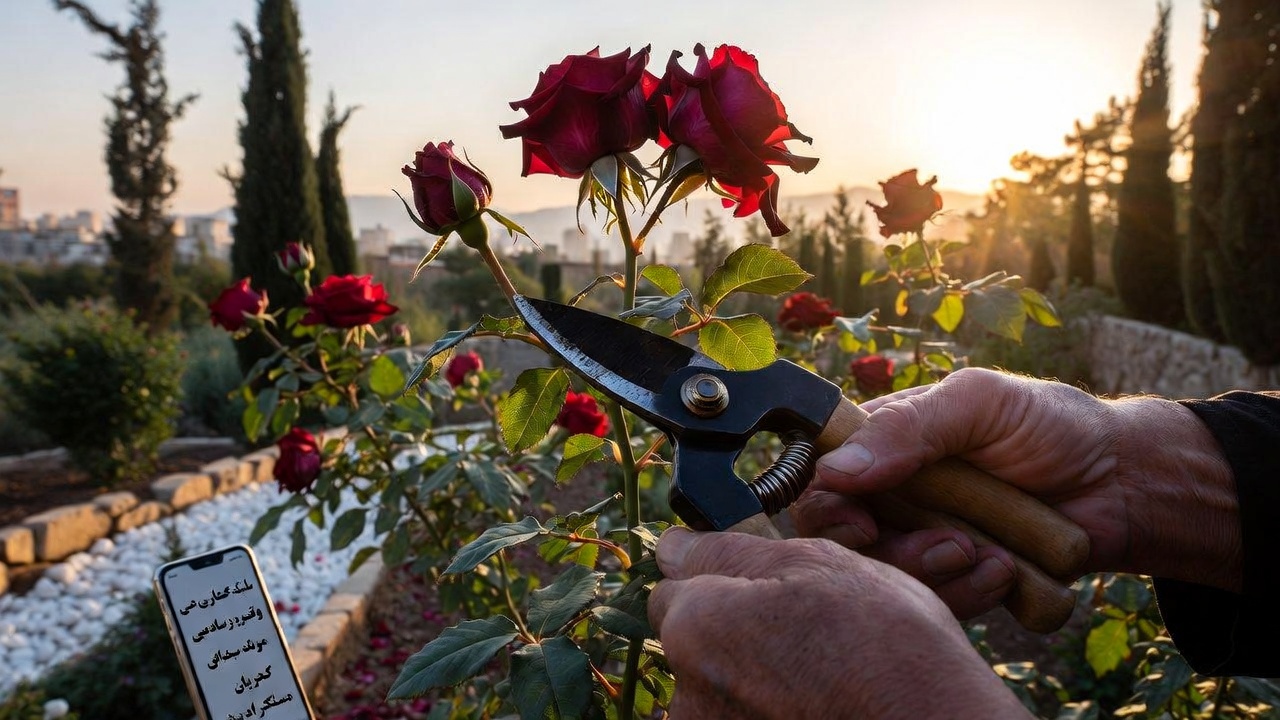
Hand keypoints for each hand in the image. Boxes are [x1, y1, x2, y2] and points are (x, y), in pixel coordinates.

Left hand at [647, 527, 1030, 719]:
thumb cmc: (884, 644)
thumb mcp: (815, 565)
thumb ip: (729, 552)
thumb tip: (675, 546)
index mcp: (694, 626)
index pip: (674, 590)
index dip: (720, 581)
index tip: (765, 589)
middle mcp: (689, 693)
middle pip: (697, 646)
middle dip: (739, 636)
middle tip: (808, 637)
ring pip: (723, 691)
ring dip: (758, 681)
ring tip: (823, 680)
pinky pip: (746, 718)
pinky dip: (774, 711)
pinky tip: (818, 709)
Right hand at [792, 367, 1239, 618]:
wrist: (1126, 482)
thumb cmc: (1052, 425)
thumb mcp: (980, 403)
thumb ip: (908, 428)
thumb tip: (835, 469)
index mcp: (883, 446)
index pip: (822, 484)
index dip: (831, 510)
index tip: (862, 523)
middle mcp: (894, 498)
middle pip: (848, 546)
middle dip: (893, 555)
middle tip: (948, 545)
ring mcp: (925, 544)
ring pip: (893, 585)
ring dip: (940, 577)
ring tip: (990, 555)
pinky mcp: (960, 583)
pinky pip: (941, 610)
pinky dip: (973, 597)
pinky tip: (1008, 571)